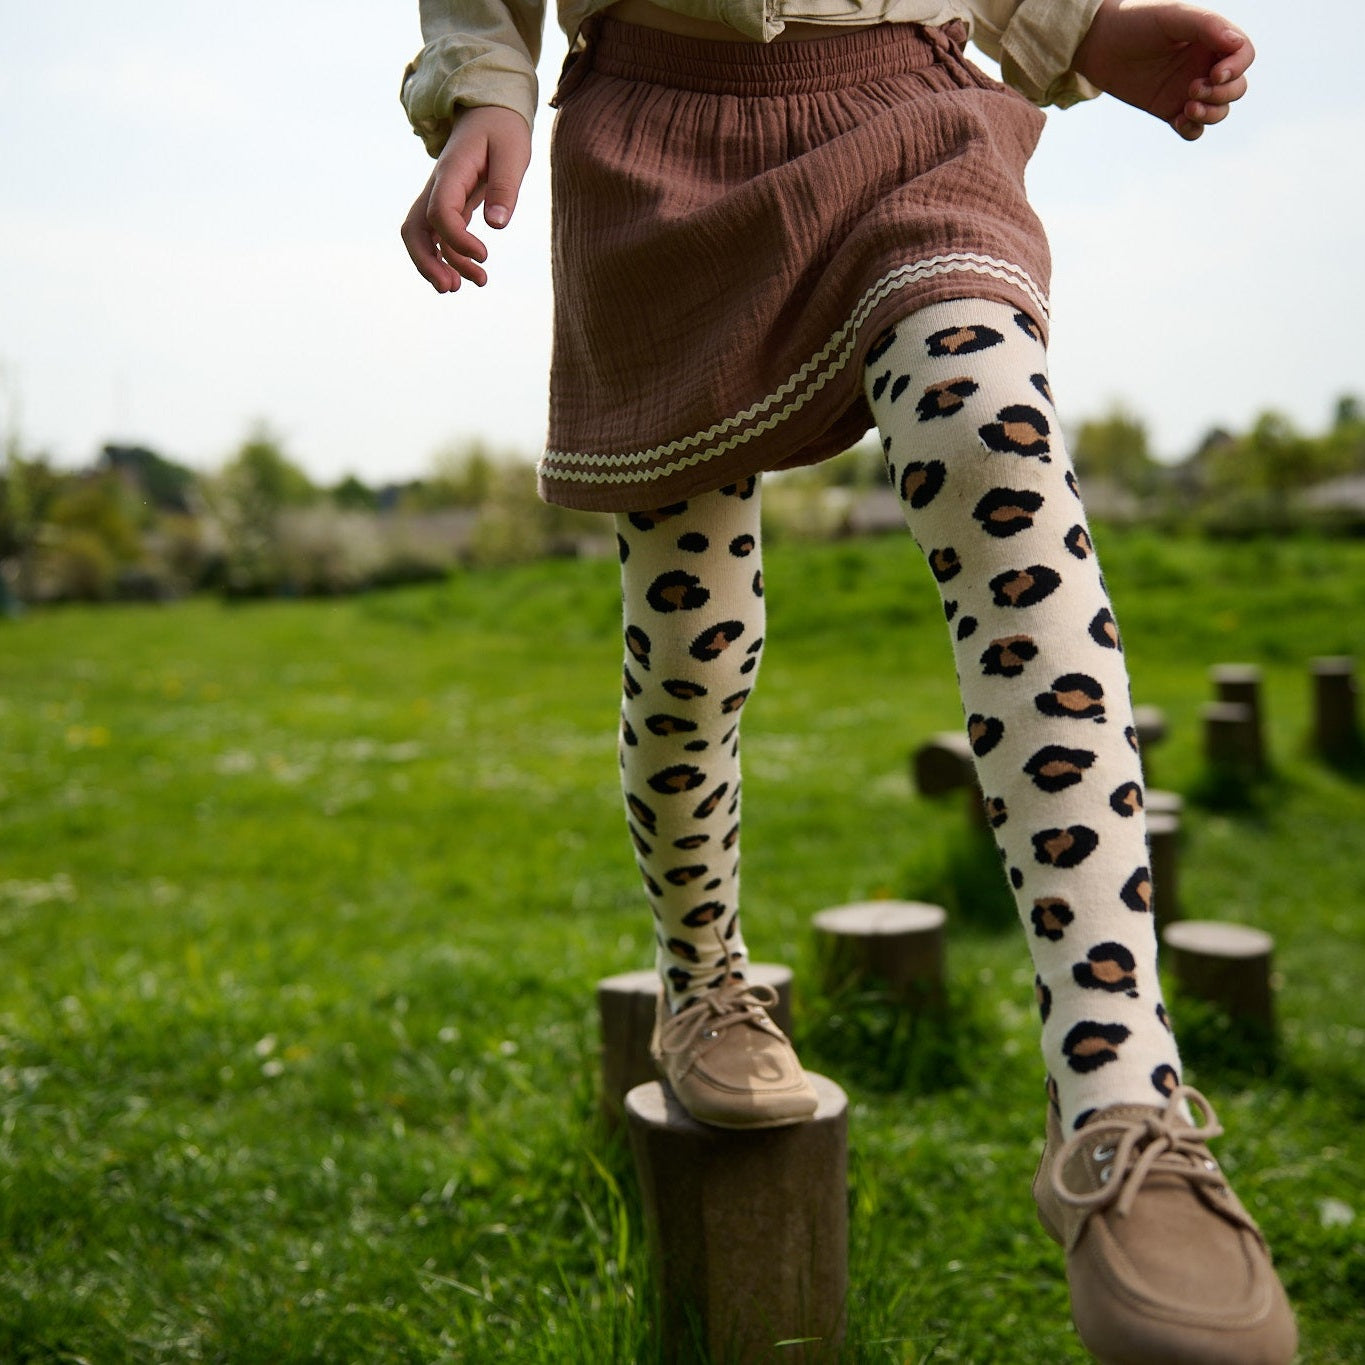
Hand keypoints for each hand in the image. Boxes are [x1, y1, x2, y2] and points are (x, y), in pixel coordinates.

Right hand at [401, 105, 532, 291]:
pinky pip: (439, 236)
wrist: (491, 111)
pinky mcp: (450, 205)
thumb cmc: (504, 129)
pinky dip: (450, 258)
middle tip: (451, 288)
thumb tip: (497, 226)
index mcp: (452, 171)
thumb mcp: (513, 153)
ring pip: (423, 236)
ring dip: (437, 265)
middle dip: (427, 262)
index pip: (440, 211)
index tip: (485, 255)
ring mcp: (440, 196)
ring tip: (468, 286)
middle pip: (415, 228)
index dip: (457, 240)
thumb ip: (505, 188)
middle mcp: (439, 186)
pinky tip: (472, 273)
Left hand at [1073, 0, 1253, 139]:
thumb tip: (1236, 44)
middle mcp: (1205, 65)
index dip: (1237, 69)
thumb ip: (1206, 25)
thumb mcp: (1172, 17)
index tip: (1215, 75)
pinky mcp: (1169, 110)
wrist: (1098, 44)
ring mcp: (1188, 90)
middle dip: (1222, 94)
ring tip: (1187, 108)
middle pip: (1236, 88)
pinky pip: (1192, 129)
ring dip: (1211, 114)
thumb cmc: (1135, 21)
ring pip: (1219, 110)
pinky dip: (1193, 129)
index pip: (1243, 56)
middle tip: (1192, 90)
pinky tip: (1179, 121)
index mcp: (1212, 39)